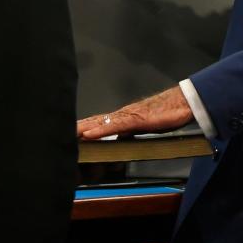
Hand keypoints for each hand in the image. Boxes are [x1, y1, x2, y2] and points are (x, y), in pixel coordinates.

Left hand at [77, 86, 193, 139]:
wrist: (182, 102)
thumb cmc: (167, 113)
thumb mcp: (146, 127)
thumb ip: (133, 132)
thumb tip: (122, 140)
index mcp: (125, 117)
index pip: (100, 122)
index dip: (85, 127)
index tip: (71, 133)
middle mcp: (123, 115)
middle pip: (95, 120)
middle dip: (78, 127)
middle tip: (60, 132)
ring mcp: (128, 116)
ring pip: (100, 122)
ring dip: (83, 128)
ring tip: (68, 133)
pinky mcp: (136, 120)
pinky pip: (115, 126)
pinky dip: (100, 130)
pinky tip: (89, 134)